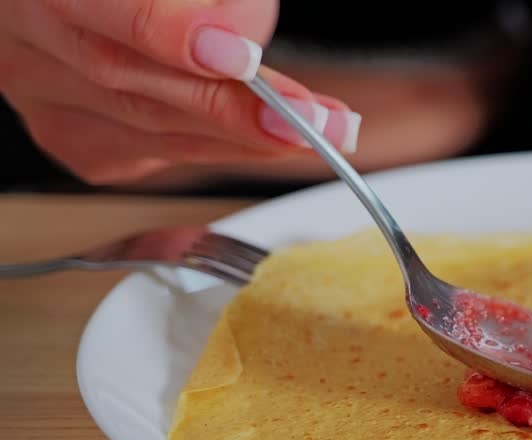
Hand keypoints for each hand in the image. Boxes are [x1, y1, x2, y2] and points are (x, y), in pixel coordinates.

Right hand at [0, 0, 360, 184]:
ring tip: (322, 131)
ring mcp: (41, 95)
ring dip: (247, 137)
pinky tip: (270, 140)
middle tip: (317, 118)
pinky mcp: (73, 138)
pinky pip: (158, 153)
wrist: (113, 3)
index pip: (111, 15)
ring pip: (152, 128)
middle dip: (238, 106)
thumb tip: (241, 41)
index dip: (174, 36)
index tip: (241, 57)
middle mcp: (24, 38)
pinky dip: (222, 147)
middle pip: (135, 82)